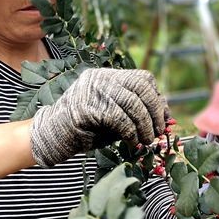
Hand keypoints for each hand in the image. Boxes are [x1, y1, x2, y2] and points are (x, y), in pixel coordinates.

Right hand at [29, 68, 168, 167]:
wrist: (52, 137)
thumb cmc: (86, 130)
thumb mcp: (114, 116)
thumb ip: (135, 111)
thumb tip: (166, 115)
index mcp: (106, 76)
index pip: (142, 78)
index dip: (157, 98)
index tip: (163, 118)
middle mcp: (100, 78)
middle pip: (141, 87)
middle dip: (155, 111)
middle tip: (158, 132)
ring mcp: (92, 90)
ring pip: (133, 103)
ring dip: (145, 126)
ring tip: (147, 140)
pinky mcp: (87, 107)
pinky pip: (119, 118)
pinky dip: (131, 133)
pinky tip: (132, 142)